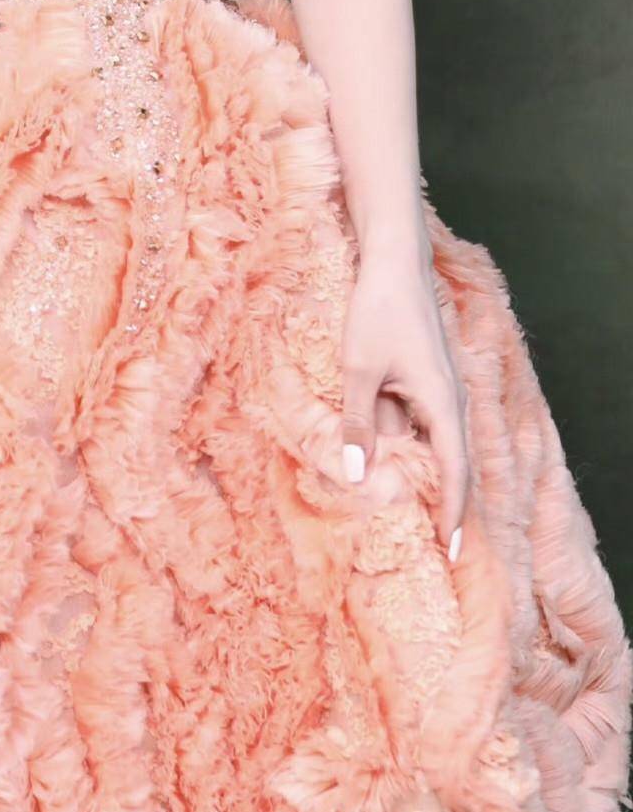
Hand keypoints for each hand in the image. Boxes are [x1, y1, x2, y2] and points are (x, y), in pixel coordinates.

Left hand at [340, 245, 469, 559]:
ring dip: (416, 467)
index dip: (452, 514)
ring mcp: (440, 388)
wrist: (394, 260)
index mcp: (443, 404)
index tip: (450, 551)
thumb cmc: (378, 310)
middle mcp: (451, 400)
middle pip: (451, 463)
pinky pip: (420, 420)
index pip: (455, 472)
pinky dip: (405, 440)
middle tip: (432, 545)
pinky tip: (382, 450)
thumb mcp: (358, 368)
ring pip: (429, 441)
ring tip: (400, 506)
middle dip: (440, 501)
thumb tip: (356, 476)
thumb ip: (358, 422)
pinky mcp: (426, 376)